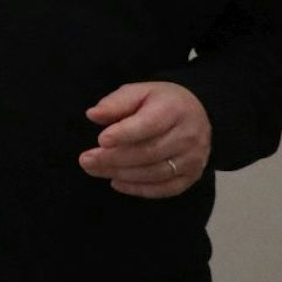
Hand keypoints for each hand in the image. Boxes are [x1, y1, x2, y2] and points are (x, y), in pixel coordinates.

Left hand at [79, 81, 211, 198]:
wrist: (196, 114)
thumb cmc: (160, 102)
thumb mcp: (138, 92)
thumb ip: (116, 103)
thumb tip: (93, 115)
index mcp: (175, 109)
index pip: (150, 125)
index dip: (125, 134)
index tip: (101, 140)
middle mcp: (188, 136)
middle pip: (150, 152)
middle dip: (114, 158)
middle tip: (86, 160)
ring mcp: (193, 158)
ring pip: (155, 173)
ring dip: (121, 174)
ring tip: (94, 169)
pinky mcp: (192, 175)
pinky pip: (166, 188)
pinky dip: (139, 189)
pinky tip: (116, 183)